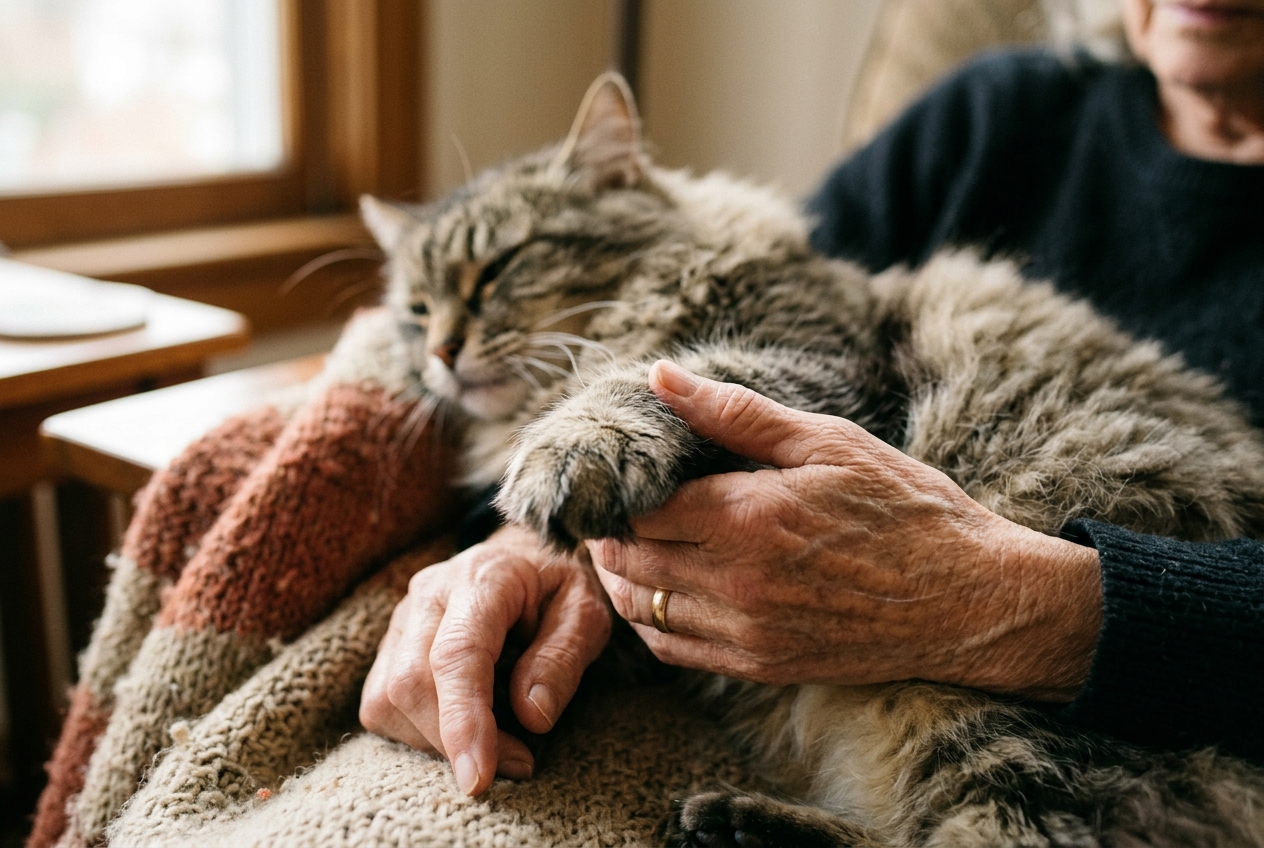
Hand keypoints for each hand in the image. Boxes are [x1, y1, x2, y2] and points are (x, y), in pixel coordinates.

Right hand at [360, 525, 610, 794]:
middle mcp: (429, 593)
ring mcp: (402, 617)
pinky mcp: (389, 644)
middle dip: (454, 742)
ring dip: (434, 742)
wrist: (526, 556)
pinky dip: (415, 733)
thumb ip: (563, 658)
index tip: (478, 779)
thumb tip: (532, 716)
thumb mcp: (587, 613)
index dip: (463, 720)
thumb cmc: (560, 587)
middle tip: (517, 764)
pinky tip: (461, 729)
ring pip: (387, 699)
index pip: (457, 654)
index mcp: (484, 578)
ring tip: (494, 746)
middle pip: (411, 682)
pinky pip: (380, 704)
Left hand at [590, 361, 1102, 701]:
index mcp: (746, 517)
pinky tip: (660, 594)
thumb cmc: (903, 508)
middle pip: (628, 560)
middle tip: (616, 508)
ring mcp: (747, 632)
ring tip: (629, 547)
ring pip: (640, 609)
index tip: (624, 474)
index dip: (619, 490)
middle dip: (611, 533)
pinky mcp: (761, 665)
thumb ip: (735, 413)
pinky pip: (674, 649)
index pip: (637, 509)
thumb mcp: (825, 441)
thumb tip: (660, 375)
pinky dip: (651, 621)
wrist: (969, 598)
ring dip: (621, 578)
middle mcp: (736, 582)